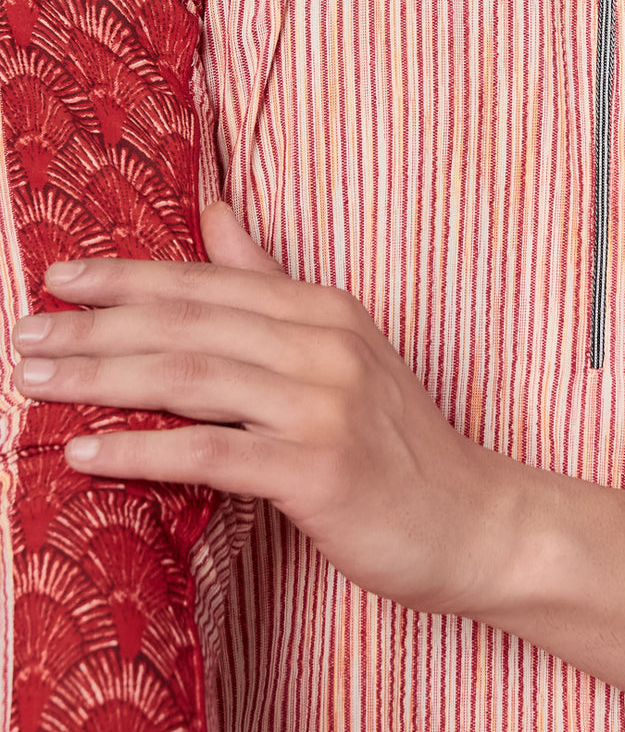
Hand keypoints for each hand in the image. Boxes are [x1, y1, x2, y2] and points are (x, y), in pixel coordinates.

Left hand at [11, 203, 510, 615]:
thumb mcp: (342, 348)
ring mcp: (324, 404)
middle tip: (25, 334)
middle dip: (98, 324)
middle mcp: (324, 344)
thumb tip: (217, 210)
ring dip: (105, 376)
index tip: (59, 278)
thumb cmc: (397, 443)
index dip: (128, 277)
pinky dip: (143, 447)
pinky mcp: (318, 469)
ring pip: (192, 375)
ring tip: (38, 382)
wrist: (473, 521)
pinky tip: (88, 449)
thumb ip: (270, 281)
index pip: (208, 281)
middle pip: (189, 321)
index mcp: (324, 310)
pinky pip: (211, 452)